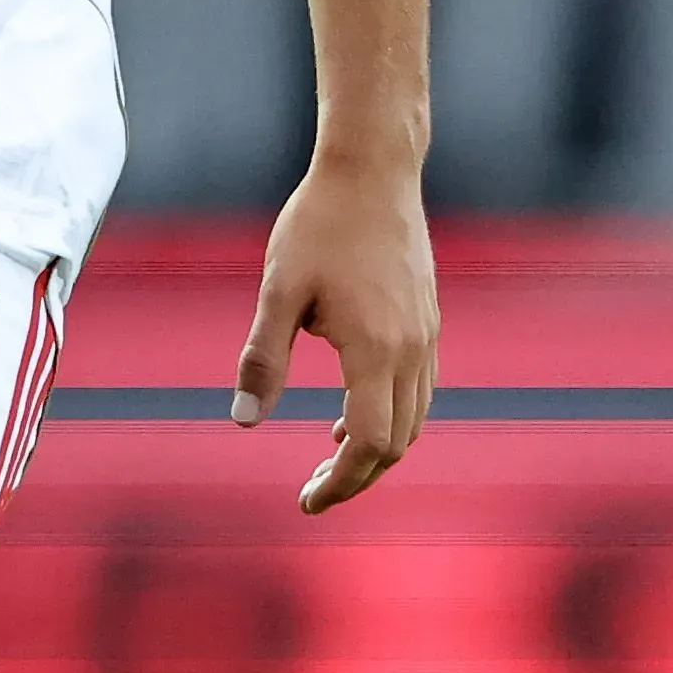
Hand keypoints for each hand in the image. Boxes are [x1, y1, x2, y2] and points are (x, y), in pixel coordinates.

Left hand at [235, 141, 437, 515]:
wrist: (373, 170)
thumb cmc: (319, 224)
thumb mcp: (278, 291)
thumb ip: (264, 359)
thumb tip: (244, 422)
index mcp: (375, 350)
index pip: (368, 444)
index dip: (340, 484)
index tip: (307, 502)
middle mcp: (412, 350)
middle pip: (398, 444)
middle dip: (357, 478)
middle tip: (311, 492)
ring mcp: (427, 336)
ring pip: (415, 421)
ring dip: (376, 450)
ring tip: (327, 459)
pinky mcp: (428, 320)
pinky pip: (420, 391)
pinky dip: (391, 417)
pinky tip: (349, 411)